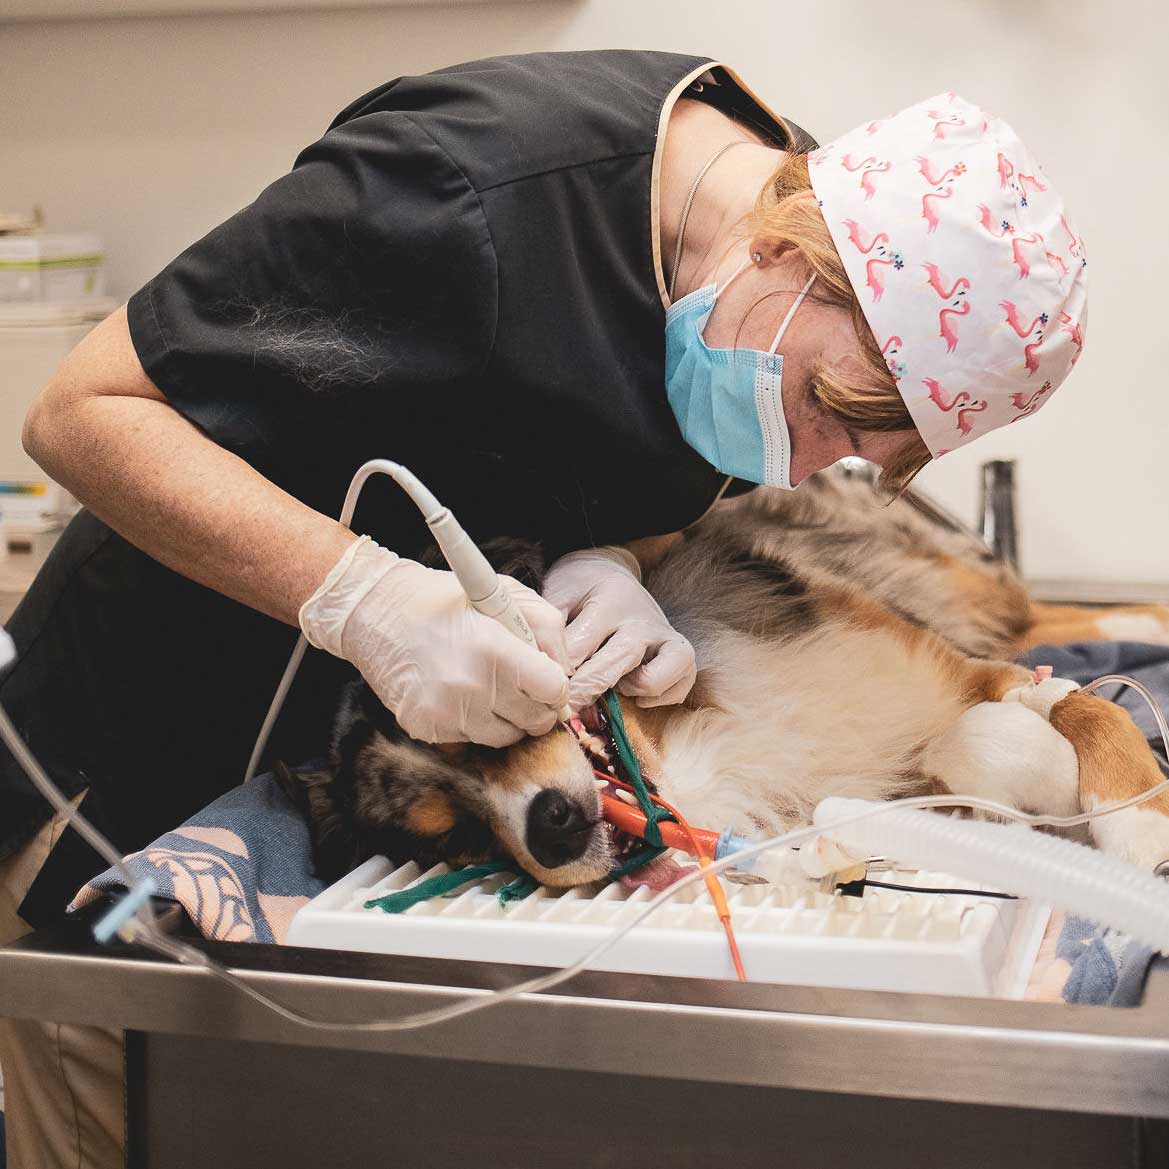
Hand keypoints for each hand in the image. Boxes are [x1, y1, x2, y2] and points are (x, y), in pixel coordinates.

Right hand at [299, 537, 568, 746]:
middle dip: (537, 704)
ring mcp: (446, 712)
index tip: (548, 680)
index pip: (554, 691)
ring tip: (490, 687)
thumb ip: (545, 630)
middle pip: (535, 720)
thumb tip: (566, 673)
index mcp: (495, 651)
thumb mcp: (503, 594)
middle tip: (523, 686)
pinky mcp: (425, 728)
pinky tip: (459, 692)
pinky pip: (470, 738)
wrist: (373, 611)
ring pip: (505, 737)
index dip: (557, 686)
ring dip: (508, 717)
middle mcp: (472, 688)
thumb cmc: (443, 598)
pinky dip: (474, 721)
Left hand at [541, 547, 696, 711]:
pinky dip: (657, 698)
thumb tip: (541, 664)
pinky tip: (632, 690)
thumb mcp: (559, 594)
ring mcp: (665, 637)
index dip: (560, 671)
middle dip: (587, 688)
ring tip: (612, 686)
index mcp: (610, 598)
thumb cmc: (579, 590)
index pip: (582, 643)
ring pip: (655, 677)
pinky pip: (679, 688)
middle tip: (566, 707)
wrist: (612, 574)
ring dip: (630, 689)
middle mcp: (643, 619)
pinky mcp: (682, 655)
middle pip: (619, 660)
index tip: (545, 686)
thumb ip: (550, 627)